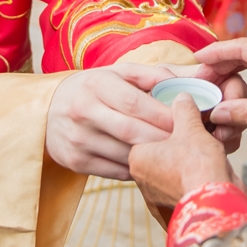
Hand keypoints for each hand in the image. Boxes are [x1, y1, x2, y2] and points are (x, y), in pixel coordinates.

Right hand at [44, 64, 179, 179]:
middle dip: (163, 139)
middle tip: (188, 144)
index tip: (188, 122)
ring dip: (154, 158)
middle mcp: (83, 111)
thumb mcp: (120, 74)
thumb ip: (158, 75)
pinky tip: (152, 166)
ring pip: (125, 155)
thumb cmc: (95, 88)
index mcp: (96, 85)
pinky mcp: (76, 162)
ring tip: (176, 157)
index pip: (135, 103)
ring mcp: (78, 139)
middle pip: (132, 132)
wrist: (47, 111)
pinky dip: (138, 170)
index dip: (164, 115)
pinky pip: (116, 172)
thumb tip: (199, 76)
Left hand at [129, 96, 236, 214]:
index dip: (166, 123)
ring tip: (204, 153)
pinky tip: (205, 171)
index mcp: (137, 157)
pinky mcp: (172, 209)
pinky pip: (181, 187)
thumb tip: (182, 98)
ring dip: (185, 162)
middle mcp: (141, 179)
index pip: (145, 132)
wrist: (215, 204)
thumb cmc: (198, 166)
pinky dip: (191, 179)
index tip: (182, 120)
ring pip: (171, 170)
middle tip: (195, 135)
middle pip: (159, 152)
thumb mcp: (190, 127)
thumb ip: (183, 110)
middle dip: (176, 144)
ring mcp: (156, 197)